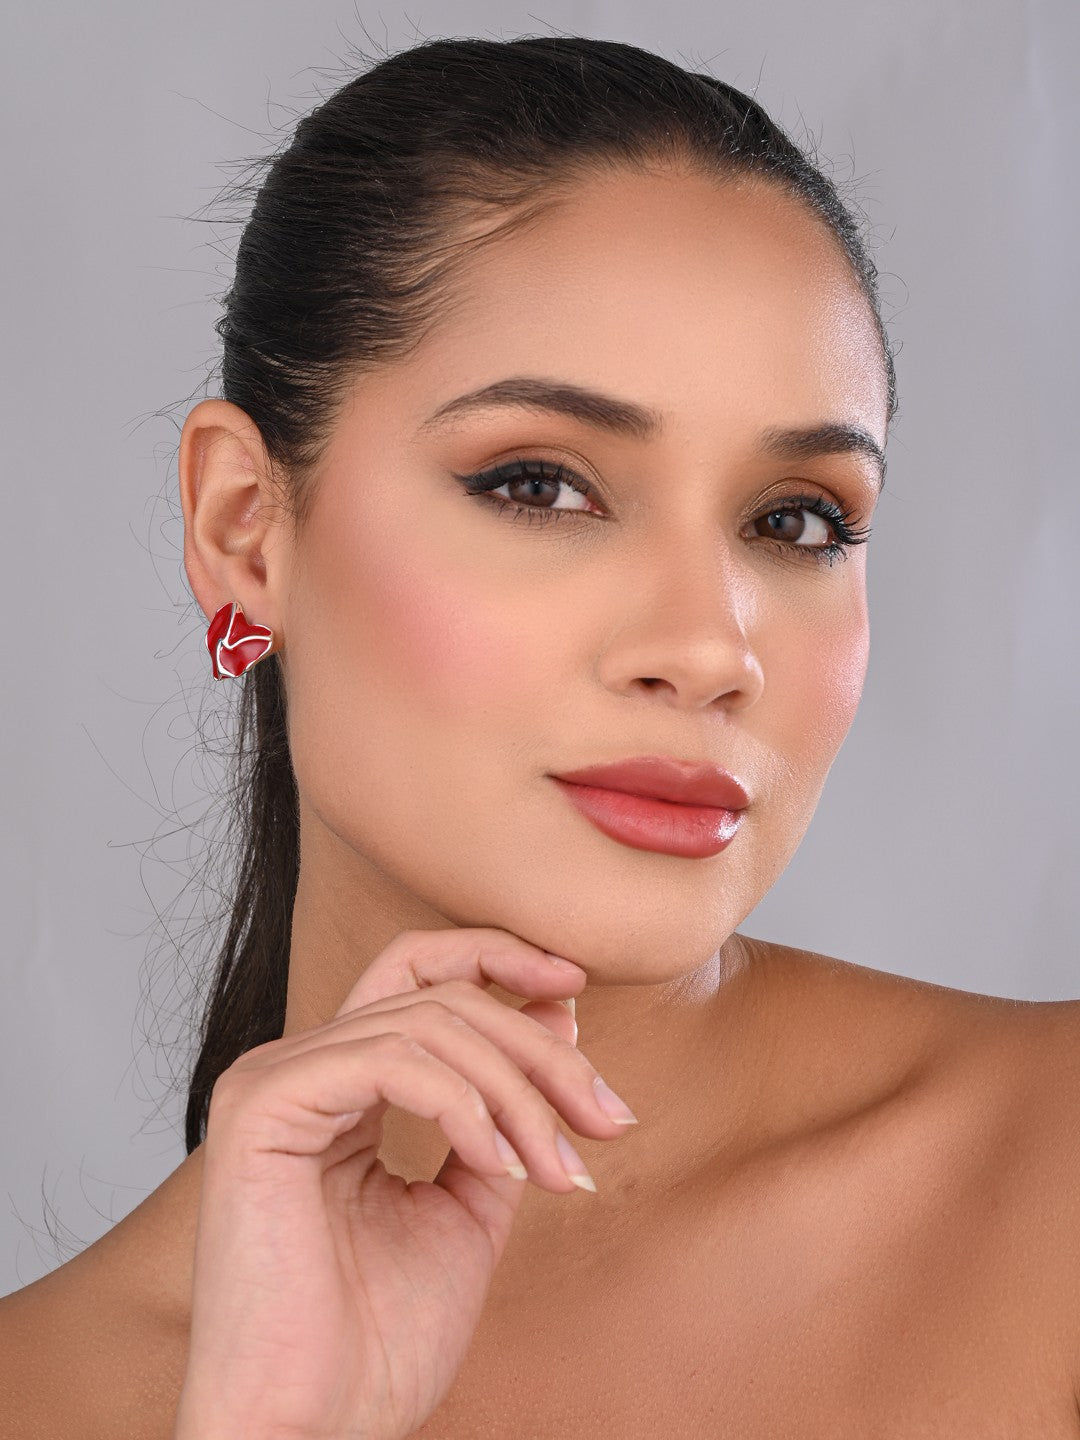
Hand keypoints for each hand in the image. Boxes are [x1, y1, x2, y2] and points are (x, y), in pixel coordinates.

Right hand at [172, 928, 635, 1439]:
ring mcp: (272, 1081)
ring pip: (427, 1025)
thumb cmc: (378, 1343)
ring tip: (560, 1167)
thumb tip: (557, 1016)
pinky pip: (391, 1062)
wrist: (313, 1435)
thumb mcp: (471, 1207)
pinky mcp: (262, 1107)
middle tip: (608, 1117)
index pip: (415, 972)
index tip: (577, 988)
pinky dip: (464, 1106)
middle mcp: (297, 1067)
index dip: (497, 958)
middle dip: (540, 1052)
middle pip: (440, 996)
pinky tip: (500, 1166)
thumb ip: (504, 1114)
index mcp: (335, 1084)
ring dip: (519, 1091)